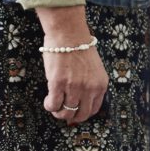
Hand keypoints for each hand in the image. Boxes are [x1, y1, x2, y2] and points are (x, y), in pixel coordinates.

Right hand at [34, 5, 105, 125]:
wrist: (69, 33)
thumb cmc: (80, 49)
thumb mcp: (94, 70)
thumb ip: (90, 86)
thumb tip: (79, 105)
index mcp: (101, 84)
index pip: (93, 110)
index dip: (81, 114)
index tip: (74, 112)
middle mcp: (90, 88)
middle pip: (80, 115)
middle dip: (70, 116)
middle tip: (62, 109)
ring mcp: (74, 87)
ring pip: (65, 113)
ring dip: (57, 111)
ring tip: (54, 101)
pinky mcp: (58, 83)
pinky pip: (53, 105)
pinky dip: (49, 105)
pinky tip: (48, 98)